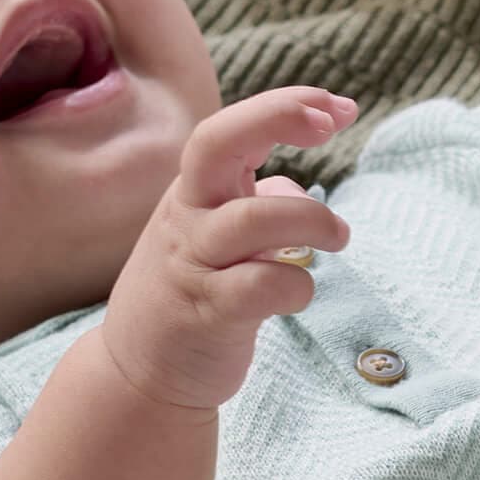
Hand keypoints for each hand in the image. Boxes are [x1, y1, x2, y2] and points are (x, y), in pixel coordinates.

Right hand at [101, 85, 357, 412]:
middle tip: (330, 128)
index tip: (339, 108)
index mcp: (195, 192)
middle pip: (218, 143)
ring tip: (339, 237)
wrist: (140, 373)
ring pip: (253, 219)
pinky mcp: (208, 313)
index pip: (230, 128)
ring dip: (310, 219)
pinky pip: (261, 286)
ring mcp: (194, 263)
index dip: (285, 107)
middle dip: (277, 119)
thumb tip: (291, 188)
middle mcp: (189, 216)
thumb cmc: (189, 297)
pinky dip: (296, 285)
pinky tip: (299, 294)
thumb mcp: (216, 241)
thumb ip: (253, 208)